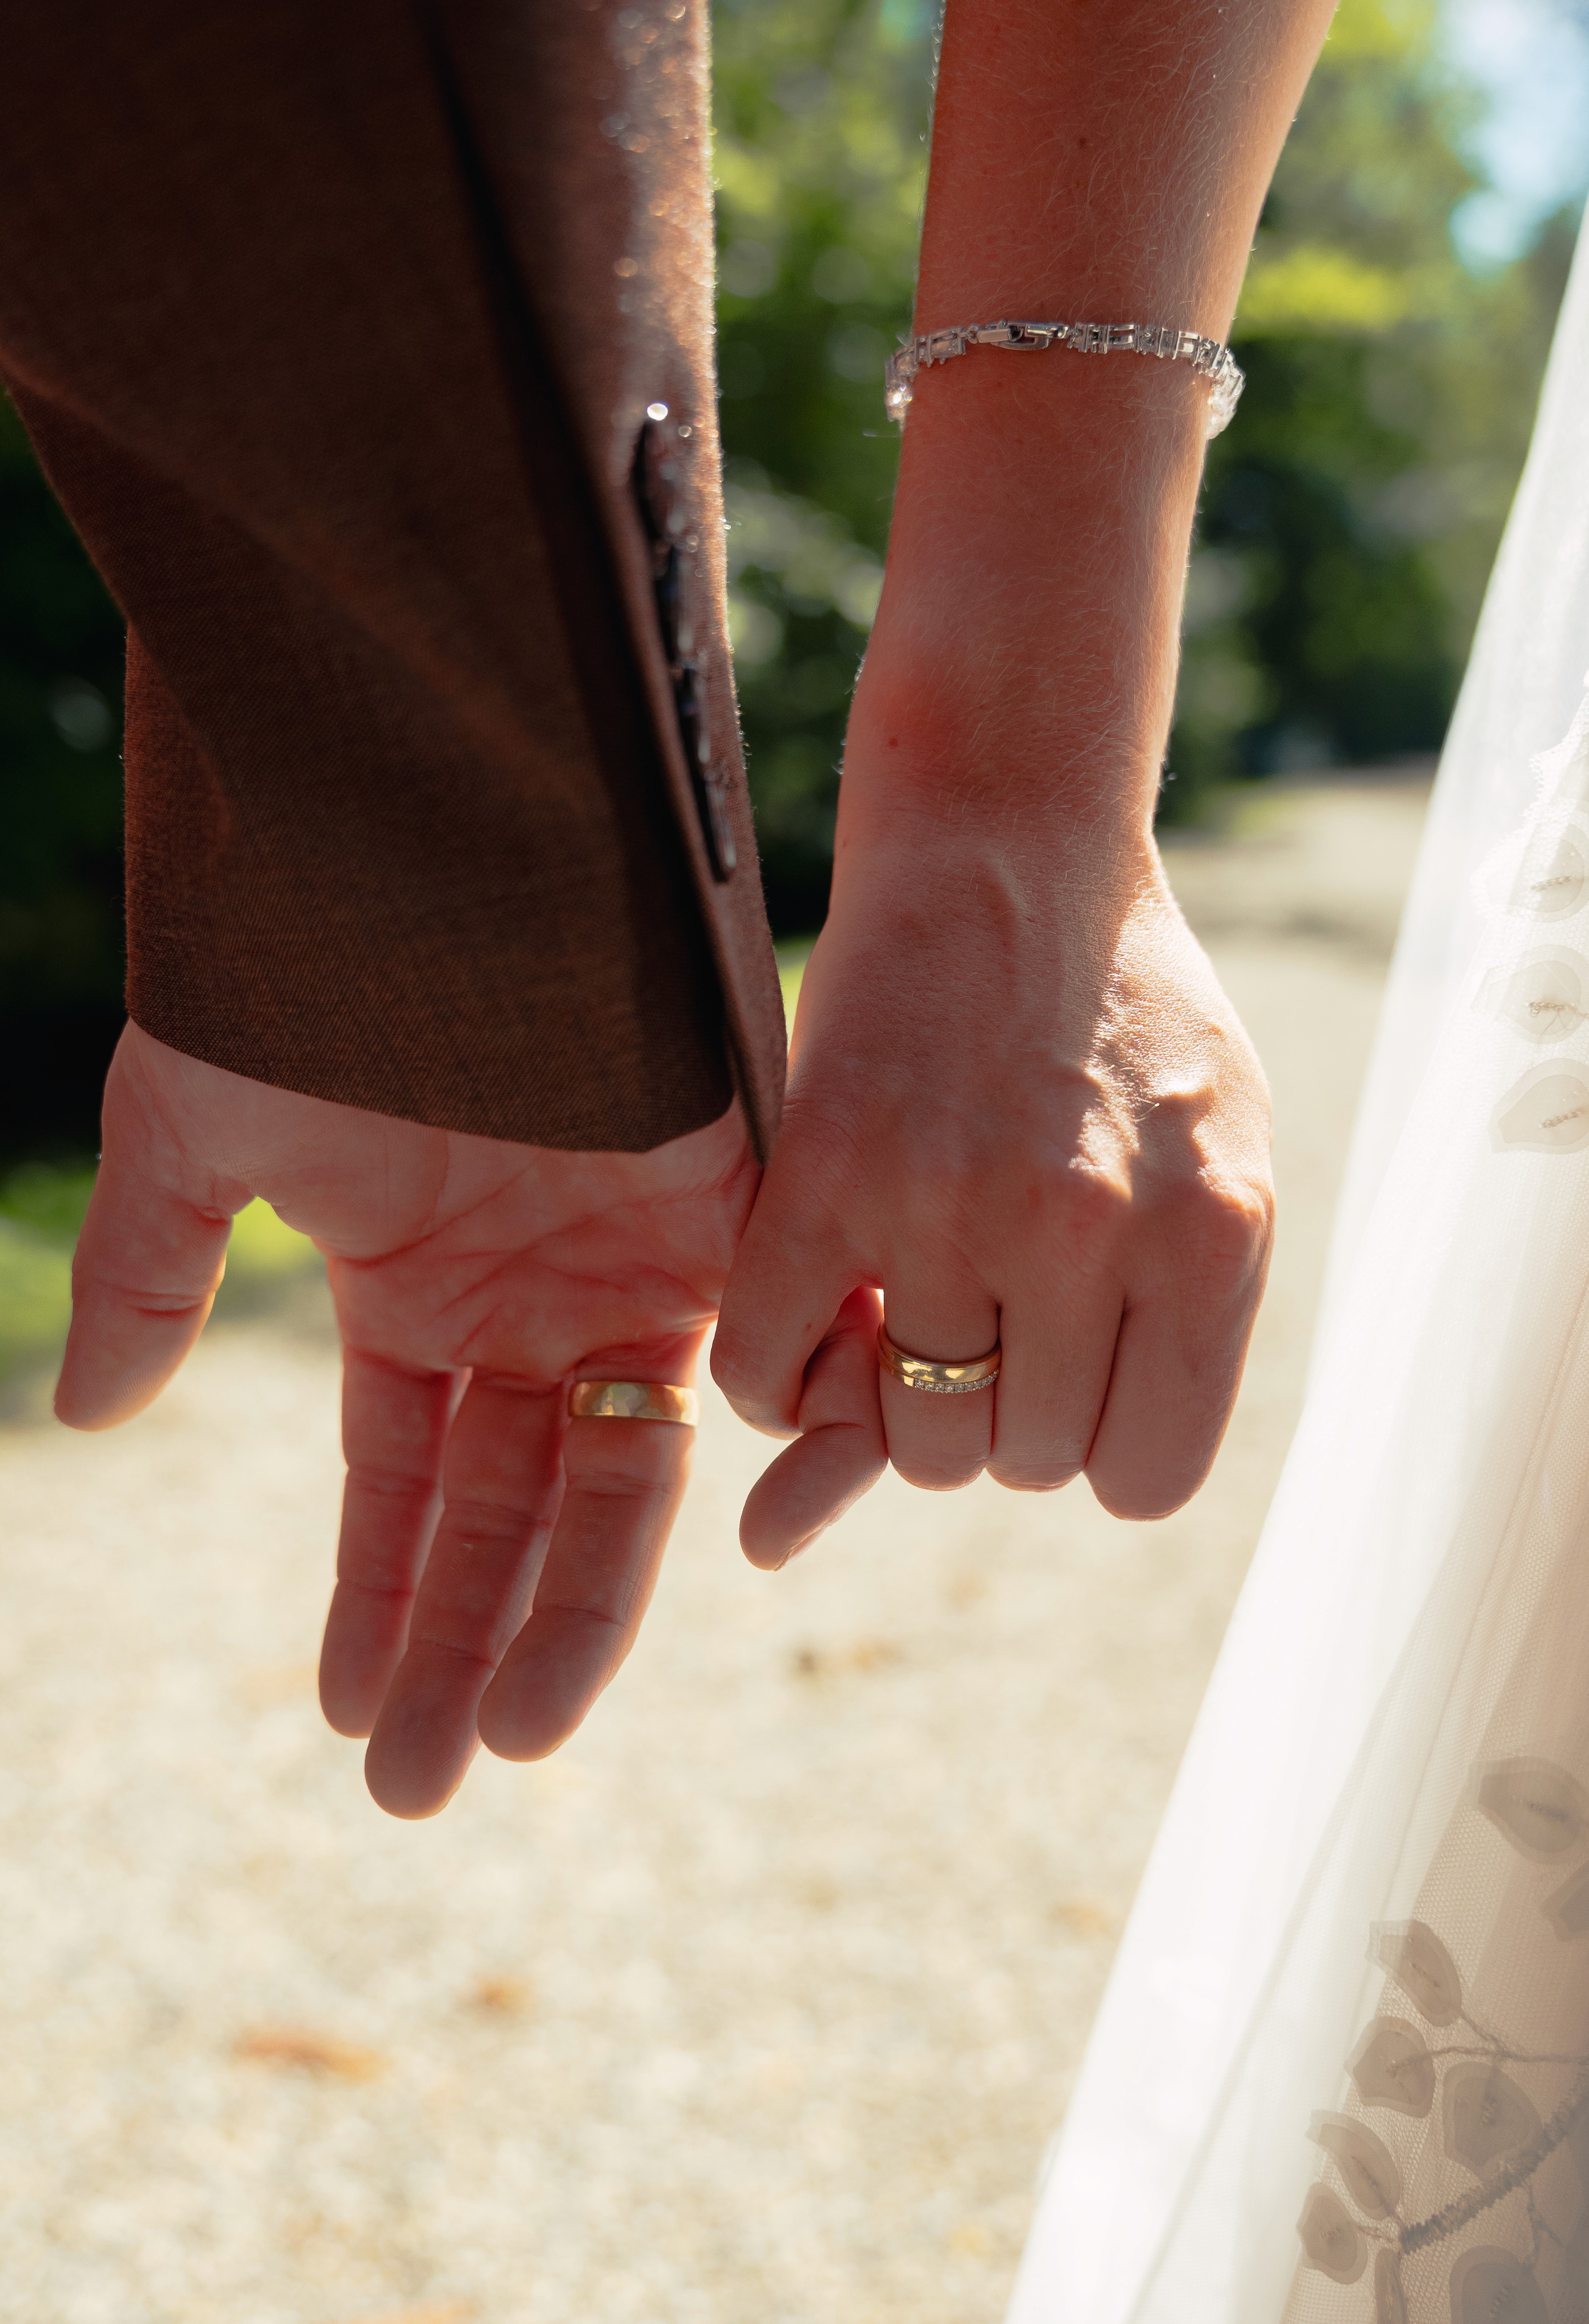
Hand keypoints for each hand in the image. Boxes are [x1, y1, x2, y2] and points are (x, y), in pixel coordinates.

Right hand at [57, 1024, 758, 1816]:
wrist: (447, 839)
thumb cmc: (308, 976)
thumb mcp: (194, 1140)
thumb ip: (151, 1273)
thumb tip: (87, 1413)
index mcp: (415, 1291)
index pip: (408, 1484)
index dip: (381, 1601)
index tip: (355, 1719)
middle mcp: (529, 1299)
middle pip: (511, 1509)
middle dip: (469, 1645)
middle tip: (427, 1789)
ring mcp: (629, 1269)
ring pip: (617, 1482)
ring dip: (571, 1614)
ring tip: (518, 1739)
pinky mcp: (727, 1222)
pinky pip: (746, 1380)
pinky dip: (719, 1486)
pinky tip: (663, 1579)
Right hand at [713, 815, 1273, 1553]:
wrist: (1012, 846)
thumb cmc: (1125, 1023)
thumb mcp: (1190, 1172)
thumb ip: (1142, 1345)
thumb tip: (1073, 1486)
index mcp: (1209, 1242)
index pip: (1143, 1479)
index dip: (1093, 1439)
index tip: (1065, 1369)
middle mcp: (1086, 1235)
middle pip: (1017, 1459)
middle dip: (997, 1405)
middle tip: (982, 1310)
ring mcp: (952, 1206)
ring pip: (907, 1435)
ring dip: (896, 1391)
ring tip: (909, 1292)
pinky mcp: (830, 1172)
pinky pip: (770, 1366)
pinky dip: (777, 1378)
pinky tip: (810, 1312)